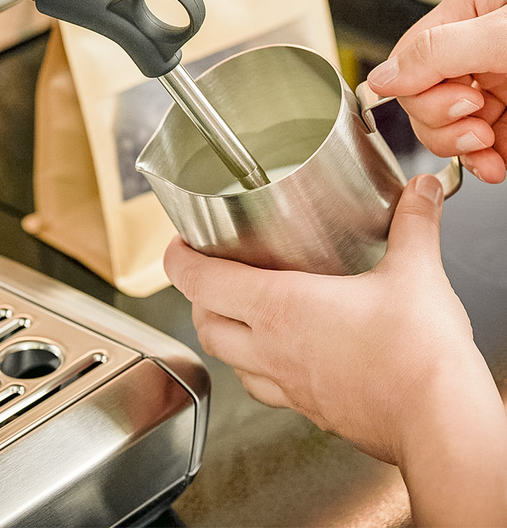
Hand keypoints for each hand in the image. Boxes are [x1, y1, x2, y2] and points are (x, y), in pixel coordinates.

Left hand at [165, 175, 506, 525]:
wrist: (438, 423)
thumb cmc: (418, 355)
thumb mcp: (415, 274)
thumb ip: (413, 225)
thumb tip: (420, 192)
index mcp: (278, 306)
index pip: (199, 281)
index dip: (178, 260)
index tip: (178, 245)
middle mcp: (270, 348)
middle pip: (204, 323)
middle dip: (197, 298)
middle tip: (210, 276)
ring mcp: (286, 384)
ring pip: (228, 360)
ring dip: (223, 335)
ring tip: (238, 316)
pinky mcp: (309, 410)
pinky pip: (264, 389)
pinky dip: (257, 370)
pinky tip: (281, 359)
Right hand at [367, 0, 506, 183]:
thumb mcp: (503, 33)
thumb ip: (436, 52)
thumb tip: (380, 80)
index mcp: (467, 14)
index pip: (407, 62)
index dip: (421, 92)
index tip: (457, 101)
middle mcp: (474, 50)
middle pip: (418, 100)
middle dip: (443, 122)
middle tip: (476, 121)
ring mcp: (492, 85)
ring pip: (442, 128)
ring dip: (461, 147)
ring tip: (488, 144)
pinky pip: (477, 148)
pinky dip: (482, 163)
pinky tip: (494, 164)